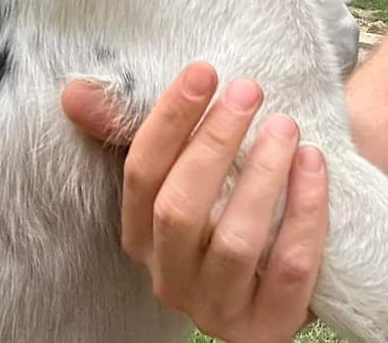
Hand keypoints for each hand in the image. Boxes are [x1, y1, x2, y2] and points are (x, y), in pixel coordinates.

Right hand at [62, 63, 328, 342]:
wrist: (284, 277)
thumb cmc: (225, 207)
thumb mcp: (183, 172)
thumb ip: (137, 130)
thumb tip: (73, 92)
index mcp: (140, 236)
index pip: (141, 174)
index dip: (170, 120)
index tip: (204, 70)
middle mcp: (170, 278)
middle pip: (180, 209)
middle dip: (215, 142)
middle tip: (249, 90)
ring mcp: (218, 310)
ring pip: (234, 242)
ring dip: (262, 176)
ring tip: (286, 127)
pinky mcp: (269, 330)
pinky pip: (289, 269)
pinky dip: (304, 213)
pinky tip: (315, 165)